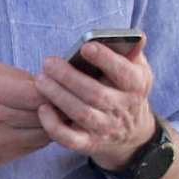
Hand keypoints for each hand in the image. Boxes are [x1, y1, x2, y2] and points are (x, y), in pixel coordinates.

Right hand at [0, 60, 49, 170]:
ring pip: (45, 132)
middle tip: (64, 99)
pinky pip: (35, 145)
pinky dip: (40, 134)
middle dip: (58, 106)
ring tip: (52, 112)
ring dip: (53, 122)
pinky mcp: (2, 157)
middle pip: (46, 113)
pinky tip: (35, 125)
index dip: (56, 89)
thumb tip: (46, 81)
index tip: (59, 85)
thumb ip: (15, 75)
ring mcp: (0, 140)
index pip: (40, 93)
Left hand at [34, 36, 154, 169]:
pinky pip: (69, 138)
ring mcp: (104, 128)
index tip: (86, 46)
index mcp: (135, 85)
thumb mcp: (137, 70)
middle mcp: (121, 108)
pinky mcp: (88, 143)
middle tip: (49, 62)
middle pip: (95, 93)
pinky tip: (42, 108)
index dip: (104, 59)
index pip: (122, 72)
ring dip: (58, 96)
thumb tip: (138, 35)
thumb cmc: (126, 91)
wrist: (131, 134)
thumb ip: (133, 50)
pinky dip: (54, 125)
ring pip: (80, 113)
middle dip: (69, 77)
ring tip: (41, 79)